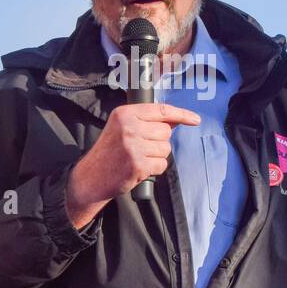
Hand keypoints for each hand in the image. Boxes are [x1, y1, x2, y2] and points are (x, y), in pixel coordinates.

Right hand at [65, 102, 200, 226]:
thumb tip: (175, 120)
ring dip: (157, 156)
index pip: (161, 110)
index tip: (195, 119)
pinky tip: (140, 168)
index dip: (182, 114)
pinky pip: (162, 164)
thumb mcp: (121, 128)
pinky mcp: (138, 165)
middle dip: (159, 141)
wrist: (91, 176)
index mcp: (125, 114)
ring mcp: (134, 146)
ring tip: (139, 158)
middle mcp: (129, 127)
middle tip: (141, 148)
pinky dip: (155, 169)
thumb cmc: (109, 152)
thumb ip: (146, 121)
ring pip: (166, 148)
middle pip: (166, 131)